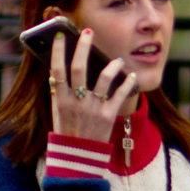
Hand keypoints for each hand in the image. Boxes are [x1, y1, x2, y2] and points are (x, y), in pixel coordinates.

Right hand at [50, 25, 138, 145]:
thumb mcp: (57, 112)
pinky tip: (132, 77)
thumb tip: (56, 70)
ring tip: (117, 60)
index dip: (57, 51)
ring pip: (103, 79)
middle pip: (78, 68)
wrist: (78, 158)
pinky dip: (127, 84)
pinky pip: (119, 95)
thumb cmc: (67, 131)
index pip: (56, 70)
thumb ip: (58, 92)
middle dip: (83, 47)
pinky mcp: (107, 117)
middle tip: (88, 32)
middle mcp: (75, 101)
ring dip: (111, 66)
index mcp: (60, 99)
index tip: (60, 36)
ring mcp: (92, 109)